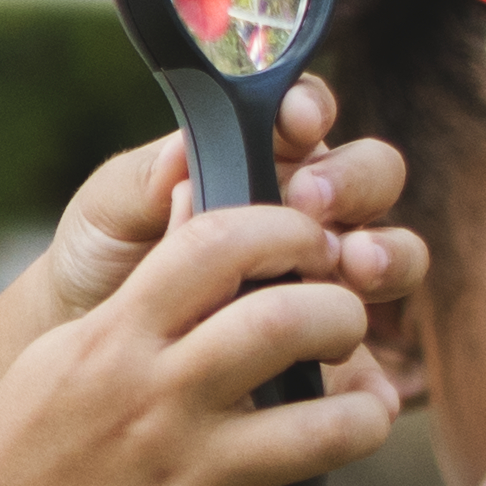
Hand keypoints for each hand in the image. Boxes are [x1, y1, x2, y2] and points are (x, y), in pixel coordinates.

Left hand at [0, 116, 421, 369]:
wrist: (89, 359)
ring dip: (387, 254)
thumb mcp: (107, 210)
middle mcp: (311, 215)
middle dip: (353, 182)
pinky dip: (377, 367)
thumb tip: (186, 153)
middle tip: (312, 204)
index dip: (312, 111)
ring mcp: (331, 284)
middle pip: (373, 176)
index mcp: (264, 159)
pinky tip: (359, 374)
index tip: (296, 124)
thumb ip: (146, 178)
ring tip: (352, 268)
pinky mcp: (338, 359)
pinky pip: (378, 360)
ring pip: (396, 254)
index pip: (309, 117)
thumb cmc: (102, 262)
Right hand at [0, 176, 402, 485]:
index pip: (220, 243)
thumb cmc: (23, 440)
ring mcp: (186, 479)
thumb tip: (200, 201)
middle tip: (342, 331)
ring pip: (330, 430)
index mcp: (117, 338)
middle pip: (291, 321)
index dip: (286, 229)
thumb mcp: (66, 349)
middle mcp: (156, 400)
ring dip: (365, 417)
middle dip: (344, 314)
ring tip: (355, 417)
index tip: (308, 246)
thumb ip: (144, 291)